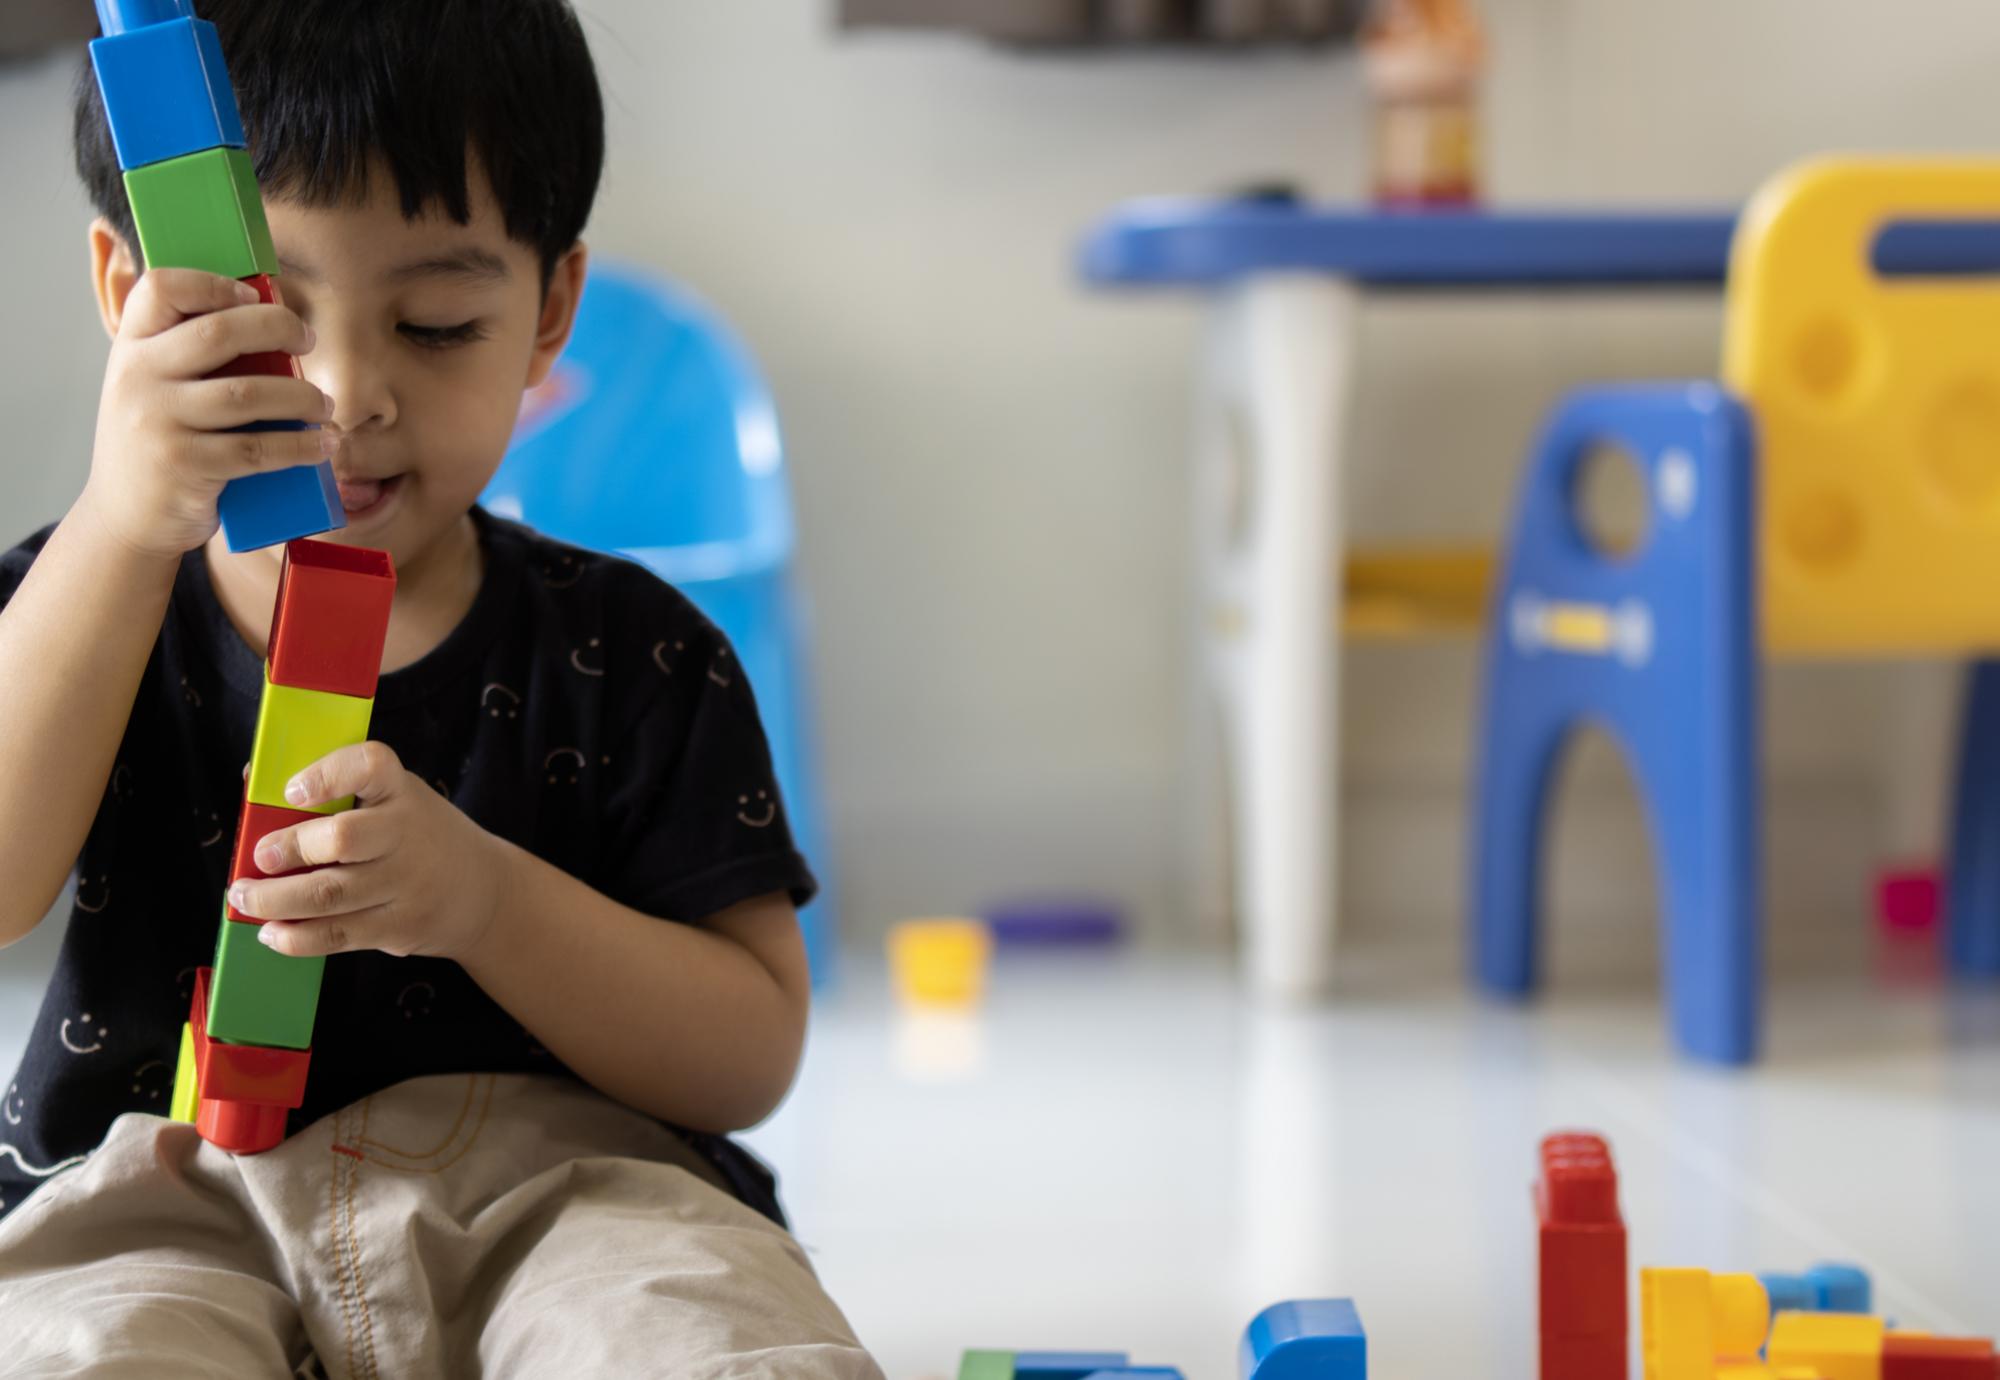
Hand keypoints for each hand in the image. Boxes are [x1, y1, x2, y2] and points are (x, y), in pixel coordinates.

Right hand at [78, 268, 334, 561]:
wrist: (126, 518)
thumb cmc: (159, 443)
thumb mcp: (155, 389)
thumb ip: (188, 356)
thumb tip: (272, 319)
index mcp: (131, 347)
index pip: (162, 287)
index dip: (215, 283)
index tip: (257, 298)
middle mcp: (138, 378)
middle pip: (220, 331)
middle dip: (278, 328)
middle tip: (308, 340)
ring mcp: (158, 422)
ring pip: (248, 394)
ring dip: (302, 397)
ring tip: (324, 405)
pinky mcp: (185, 466)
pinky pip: (257, 450)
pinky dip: (300, 446)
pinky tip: (323, 444)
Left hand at [227, 742, 509, 961]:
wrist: (483, 890)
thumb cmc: (418, 835)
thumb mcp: (395, 799)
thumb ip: (337, 790)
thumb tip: (252, 779)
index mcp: (401, 790)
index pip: (370, 766)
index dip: (327, 775)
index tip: (293, 790)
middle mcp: (407, 834)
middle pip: (343, 839)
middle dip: (289, 849)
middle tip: (258, 858)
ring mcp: (406, 884)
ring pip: (329, 894)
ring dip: (274, 899)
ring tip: (243, 897)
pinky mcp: (399, 927)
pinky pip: (337, 935)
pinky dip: (295, 937)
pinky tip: (271, 932)